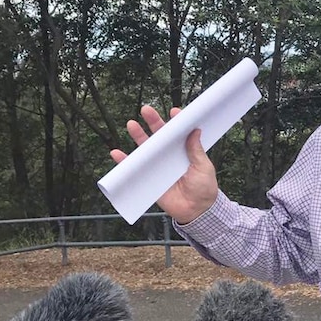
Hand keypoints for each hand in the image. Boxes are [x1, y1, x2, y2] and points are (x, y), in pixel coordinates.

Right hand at [110, 105, 218, 223]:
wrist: (196, 211)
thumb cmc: (204, 188)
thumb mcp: (203, 167)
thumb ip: (196, 150)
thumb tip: (195, 131)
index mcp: (185, 150)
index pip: (179, 133)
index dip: (176, 122)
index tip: (175, 112)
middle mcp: (170, 155)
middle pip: (160, 136)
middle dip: (153, 122)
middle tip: (146, 110)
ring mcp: (159, 166)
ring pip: (146, 148)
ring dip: (138, 136)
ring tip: (131, 124)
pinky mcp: (150, 178)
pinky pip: (135, 168)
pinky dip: (125, 161)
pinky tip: (117, 153)